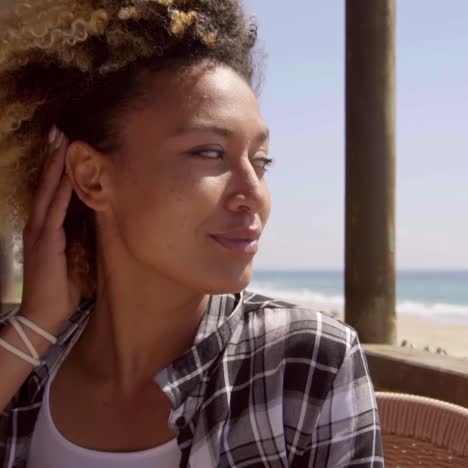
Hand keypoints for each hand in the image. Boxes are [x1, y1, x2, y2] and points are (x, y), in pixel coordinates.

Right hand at [19, 126, 79, 328]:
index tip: (64, 146)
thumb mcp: (72, 259)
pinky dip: (59, 192)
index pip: (52, 192)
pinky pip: (53, 212)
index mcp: (46, 229)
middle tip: (59, 132)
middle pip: (46, 185)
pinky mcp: (45, 243)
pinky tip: (64, 175)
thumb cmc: (59, 291)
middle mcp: (40, 226)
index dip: (56, 169)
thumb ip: (78, 239)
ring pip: (48, 192)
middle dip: (53, 158)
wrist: (42, 316)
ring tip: (60, 142)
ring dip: (54, 167)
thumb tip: (92, 223)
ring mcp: (40, 233)